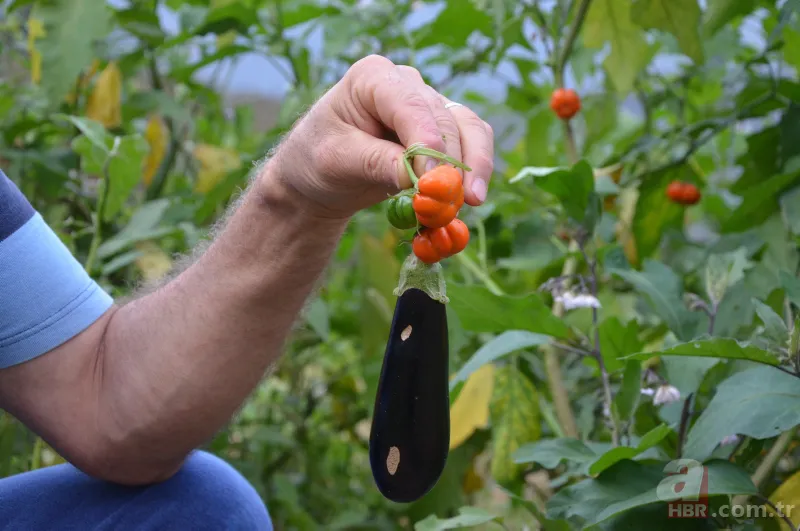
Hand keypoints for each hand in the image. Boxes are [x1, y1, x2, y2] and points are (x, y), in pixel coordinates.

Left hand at [264, 55, 494, 218]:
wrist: (319, 175)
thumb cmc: (317, 159)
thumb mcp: (336, 161)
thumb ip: (375, 163)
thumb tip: (416, 178)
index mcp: (373, 76)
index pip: (410, 105)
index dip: (428, 142)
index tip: (433, 180)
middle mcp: (406, 83)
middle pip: (444, 118)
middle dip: (451, 163)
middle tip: (450, 203)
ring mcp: (428, 103)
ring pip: (468, 128)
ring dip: (473, 166)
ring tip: (471, 201)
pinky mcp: (443, 129)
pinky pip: (472, 142)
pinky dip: (474, 170)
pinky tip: (472, 197)